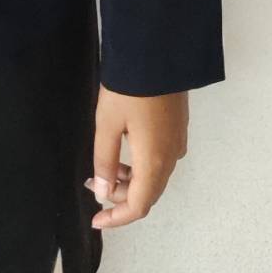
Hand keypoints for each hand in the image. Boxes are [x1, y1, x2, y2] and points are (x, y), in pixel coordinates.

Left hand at [84, 84, 188, 229]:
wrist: (158, 52)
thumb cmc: (129, 89)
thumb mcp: (107, 125)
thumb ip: (105, 162)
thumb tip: (104, 194)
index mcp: (154, 163)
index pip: (138, 206)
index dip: (117, 218)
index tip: (96, 220)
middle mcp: (171, 158)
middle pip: (148, 193)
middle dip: (120, 196)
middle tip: (92, 183)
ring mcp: (178, 141)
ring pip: (155, 176)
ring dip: (131, 180)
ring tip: (105, 167)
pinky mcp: (179, 127)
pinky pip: (161, 160)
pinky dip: (142, 166)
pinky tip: (125, 151)